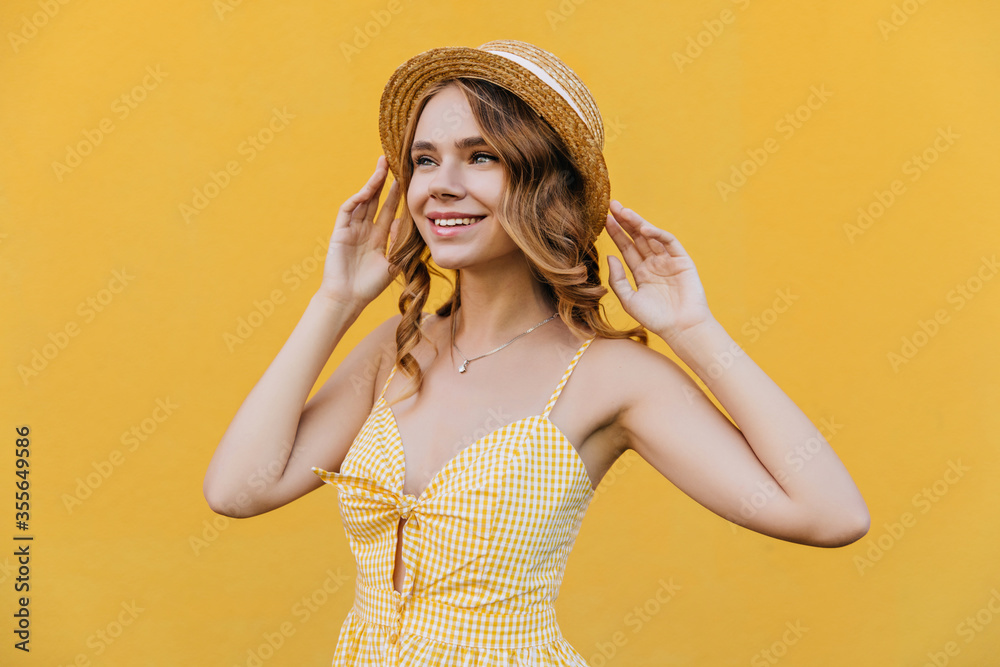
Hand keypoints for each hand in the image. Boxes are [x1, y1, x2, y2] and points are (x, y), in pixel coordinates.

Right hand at [316, 155, 401, 309]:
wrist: (348, 299)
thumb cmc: (369, 286)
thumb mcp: (392, 263)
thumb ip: (399, 244)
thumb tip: (405, 222)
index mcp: (377, 237)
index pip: (389, 210)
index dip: (397, 195)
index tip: (408, 180)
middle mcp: (364, 230)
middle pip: (376, 200)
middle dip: (384, 181)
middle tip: (394, 161)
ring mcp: (351, 229)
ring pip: (362, 200)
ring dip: (372, 183)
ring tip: (382, 166)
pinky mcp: (340, 232)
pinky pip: (348, 210)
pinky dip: (357, 199)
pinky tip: (367, 189)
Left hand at [605, 200, 713, 339]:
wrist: (680, 328)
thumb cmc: (655, 318)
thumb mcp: (629, 300)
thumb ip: (617, 279)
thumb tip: (610, 256)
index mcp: (641, 273)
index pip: (626, 248)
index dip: (616, 233)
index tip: (604, 219)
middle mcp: (654, 264)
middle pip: (637, 238)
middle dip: (625, 221)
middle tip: (612, 205)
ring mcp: (668, 261)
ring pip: (651, 236)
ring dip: (637, 222)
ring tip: (623, 211)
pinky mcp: (682, 260)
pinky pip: (669, 242)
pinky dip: (657, 233)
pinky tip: (643, 228)